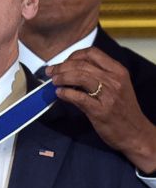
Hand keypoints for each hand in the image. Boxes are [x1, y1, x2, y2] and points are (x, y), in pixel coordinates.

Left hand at [47, 47, 155, 173]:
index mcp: (118, 70)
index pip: (92, 53)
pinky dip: (65, 93)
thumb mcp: (116, 86)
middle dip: (62, 67)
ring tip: (54, 81)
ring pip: (79, 77)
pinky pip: (78, 97)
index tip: (63, 63)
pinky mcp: (100, 111)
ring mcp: (108, 95)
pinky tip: (60, 94)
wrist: (135, 134)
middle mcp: (114, 80)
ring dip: (62, 77)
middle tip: (51, 72)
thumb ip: (98, 75)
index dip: (73, 56)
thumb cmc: (123, 109)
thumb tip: (69, 70)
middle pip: (82, 64)